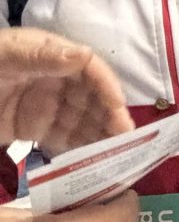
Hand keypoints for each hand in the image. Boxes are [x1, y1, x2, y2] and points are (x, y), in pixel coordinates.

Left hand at [0, 28, 133, 153]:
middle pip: (92, 98)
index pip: (90, 69)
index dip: (109, 90)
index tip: (119, 116)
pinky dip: (78, 152)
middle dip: (109, 121)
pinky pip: (63, 140)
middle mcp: (52, 78)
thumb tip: (82, 55)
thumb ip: (36, 55)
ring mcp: (43, 104)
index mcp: (48, 54)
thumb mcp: (1, 57)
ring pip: (82, 121)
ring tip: (112, 162)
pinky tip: (89, 167)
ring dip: (99, 139)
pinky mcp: (32, 127)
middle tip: (122, 148)